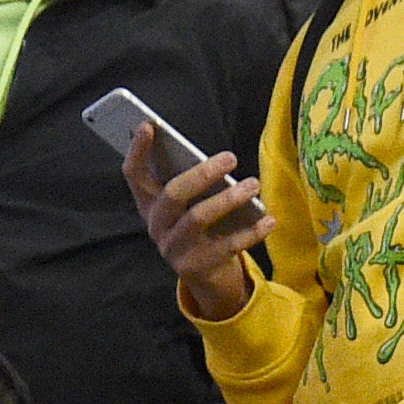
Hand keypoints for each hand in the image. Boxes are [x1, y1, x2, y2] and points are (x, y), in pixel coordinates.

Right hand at [128, 128, 269, 319]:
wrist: (208, 278)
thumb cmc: (201, 228)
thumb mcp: (189, 206)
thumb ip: (192, 183)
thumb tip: (215, 158)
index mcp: (149, 205)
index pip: (134, 175)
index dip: (138, 150)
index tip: (148, 125)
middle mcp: (157, 227)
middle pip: (173, 194)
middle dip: (202, 173)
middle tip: (231, 157)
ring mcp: (175, 249)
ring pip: (198, 218)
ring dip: (229, 198)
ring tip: (254, 184)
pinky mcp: (198, 267)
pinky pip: (228, 245)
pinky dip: (252, 231)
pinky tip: (269, 219)